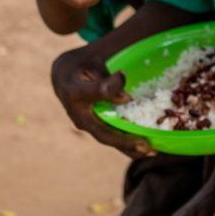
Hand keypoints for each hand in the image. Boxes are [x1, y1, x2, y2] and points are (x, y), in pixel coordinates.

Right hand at [50, 42, 152, 156]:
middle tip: (147, 146)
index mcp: (75, 91)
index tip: (125, 75)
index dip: (114, 87)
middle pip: (102, 132)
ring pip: (107, 139)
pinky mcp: (91, 127)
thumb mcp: (92, 63)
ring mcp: (84, 124)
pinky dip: (125, 143)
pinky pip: (108, 136)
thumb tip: (127, 99)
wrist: (63, 75)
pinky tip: (144, 148)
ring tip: (151, 152)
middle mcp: (77, 113)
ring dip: (129, 147)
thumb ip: (107, 80)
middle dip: (125, 141)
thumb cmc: (81, 65)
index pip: (98, 92)